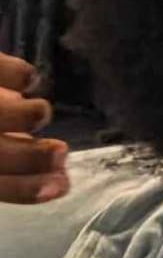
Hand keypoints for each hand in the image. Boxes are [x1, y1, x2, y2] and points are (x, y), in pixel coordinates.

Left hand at [0, 54, 64, 206]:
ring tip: (39, 114)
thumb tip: (44, 169)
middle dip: (35, 158)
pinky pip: (3, 69)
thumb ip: (2, 169)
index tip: (62, 186)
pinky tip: (28, 81)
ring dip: (31, 114)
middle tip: (61, 153)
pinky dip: (20, 74)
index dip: (27, 189)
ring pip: (4, 111)